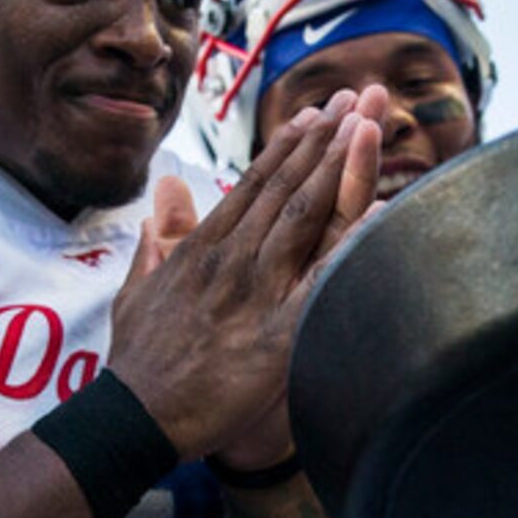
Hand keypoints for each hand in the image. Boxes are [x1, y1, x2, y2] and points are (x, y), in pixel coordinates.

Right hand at [108, 90, 382, 458]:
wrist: (134, 418)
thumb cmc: (137, 363)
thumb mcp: (134, 292)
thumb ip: (154, 245)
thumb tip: (159, 205)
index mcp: (202, 249)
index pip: (253, 185)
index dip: (288, 147)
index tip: (312, 115)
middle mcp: (232, 259)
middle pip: (287, 186)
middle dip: (323, 138)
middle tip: (354, 98)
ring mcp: (255, 292)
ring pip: (305, 215)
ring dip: (337, 166)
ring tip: (364, 126)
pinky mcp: (277, 334)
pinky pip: (326, 283)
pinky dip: (356, 247)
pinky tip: (384, 213)